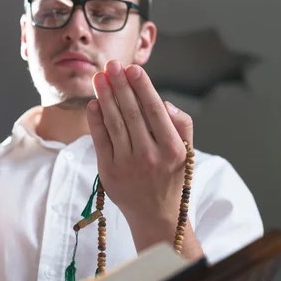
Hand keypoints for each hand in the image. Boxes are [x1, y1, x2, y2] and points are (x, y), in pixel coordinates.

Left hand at [86, 60, 192, 242]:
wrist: (156, 215)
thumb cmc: (172, 177)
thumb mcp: (187, 152)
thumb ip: (181, 124)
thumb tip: (163, 101)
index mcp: (172, 148)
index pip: (154, 110)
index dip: (142, 87)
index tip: (133, 68)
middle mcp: (150, 156)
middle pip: (131, 113)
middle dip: (120, 85)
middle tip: (112, 65)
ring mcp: (128, 164)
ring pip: (114, 123)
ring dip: (105, 97)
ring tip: (99, 77)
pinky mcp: (109, 172)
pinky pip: (101, 140)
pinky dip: (96, 120)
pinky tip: (93, 103)